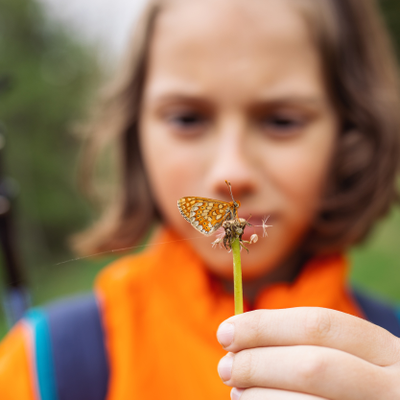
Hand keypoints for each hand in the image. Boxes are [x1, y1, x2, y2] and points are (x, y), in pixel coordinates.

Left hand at [216, 308, 399, 398]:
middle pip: (312, 365)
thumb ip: (304, 344)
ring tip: (237, 391)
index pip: (317, 324)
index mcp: (386, 350)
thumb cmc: (355, 385)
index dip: (264, 326)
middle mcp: (393, 386)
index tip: (226, 331)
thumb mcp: (349, 358)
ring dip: (260, 396)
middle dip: (258, 363)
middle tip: (225, 367)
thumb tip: (237, 334)